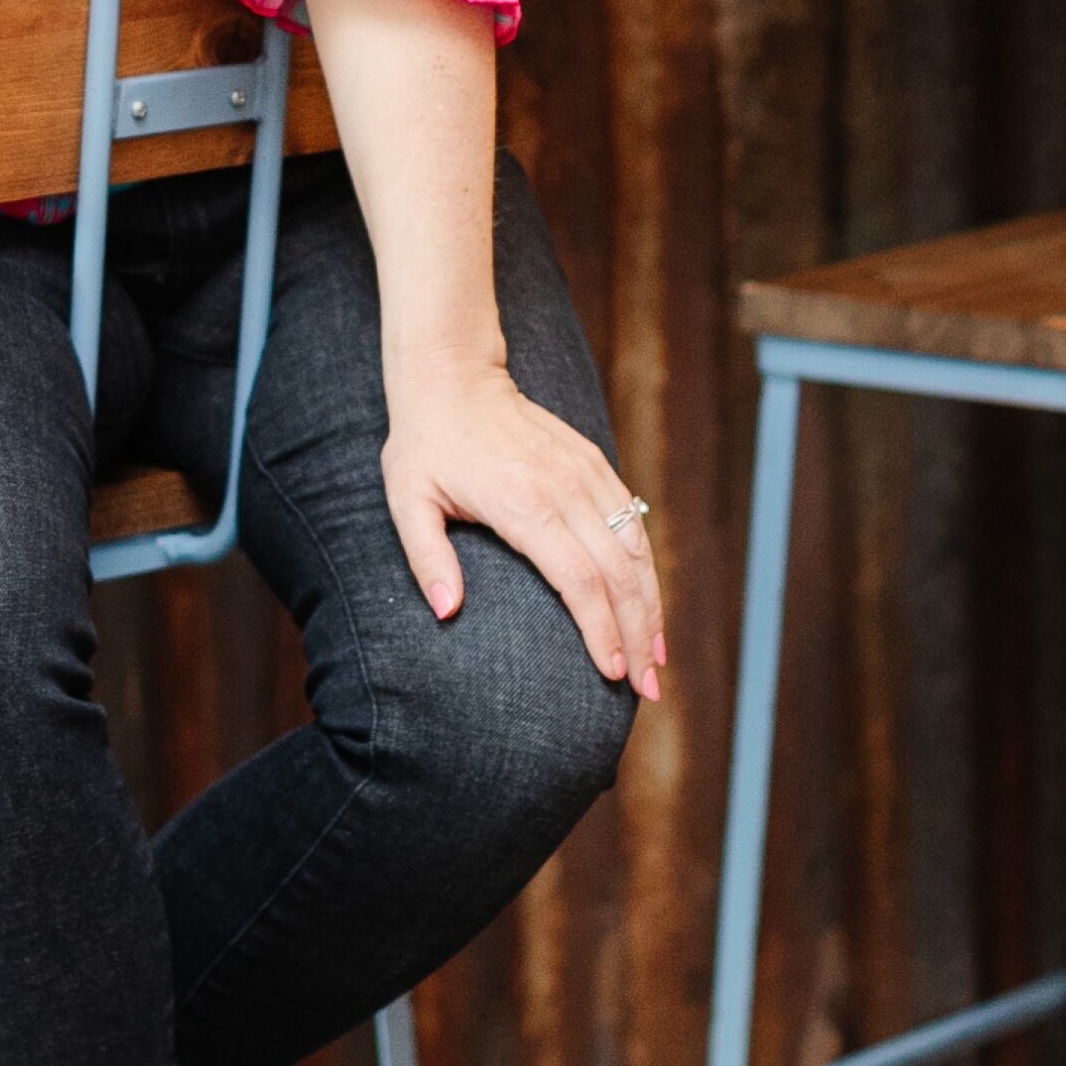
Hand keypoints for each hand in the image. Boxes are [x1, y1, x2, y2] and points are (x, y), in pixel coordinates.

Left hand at [378, 350, 664, 700]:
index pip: (577, 580)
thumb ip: (426, 557)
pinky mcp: (595, 464)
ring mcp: (586, 475)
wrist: (454, 378)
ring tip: (658, 656)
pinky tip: (650, 602)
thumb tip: (447, 610)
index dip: (600, 630)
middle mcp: (565, 490)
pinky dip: (648, 565)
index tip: (612, 672)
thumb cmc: (426, 445)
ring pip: (636, 549)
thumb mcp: (407, 500)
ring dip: (651, 606)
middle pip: (618, 574)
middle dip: (638, 634)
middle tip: (647, 687)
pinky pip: (633, 521)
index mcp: (522, 505)